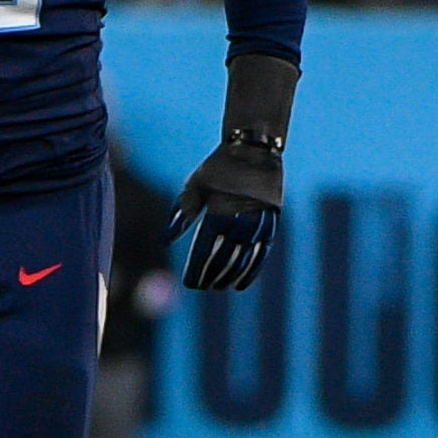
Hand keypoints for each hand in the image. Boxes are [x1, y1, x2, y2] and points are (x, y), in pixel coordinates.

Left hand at [167, 145, 281, 289]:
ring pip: (243, 259)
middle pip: (223, 258)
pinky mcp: (272, 223)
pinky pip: (261, 253)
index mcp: (219, 211)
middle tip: (201, 286)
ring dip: (229, 276)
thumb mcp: (194, 186)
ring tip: (217, 287)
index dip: (198, 269)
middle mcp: (240, 220)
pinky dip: (251, 270)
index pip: (205, 249)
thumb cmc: (217, 168)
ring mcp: (259, 223)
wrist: (254, 149)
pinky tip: (240, 284)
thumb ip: (181, 214)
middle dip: (211, 275)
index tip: (190, 283)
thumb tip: (165, 240)